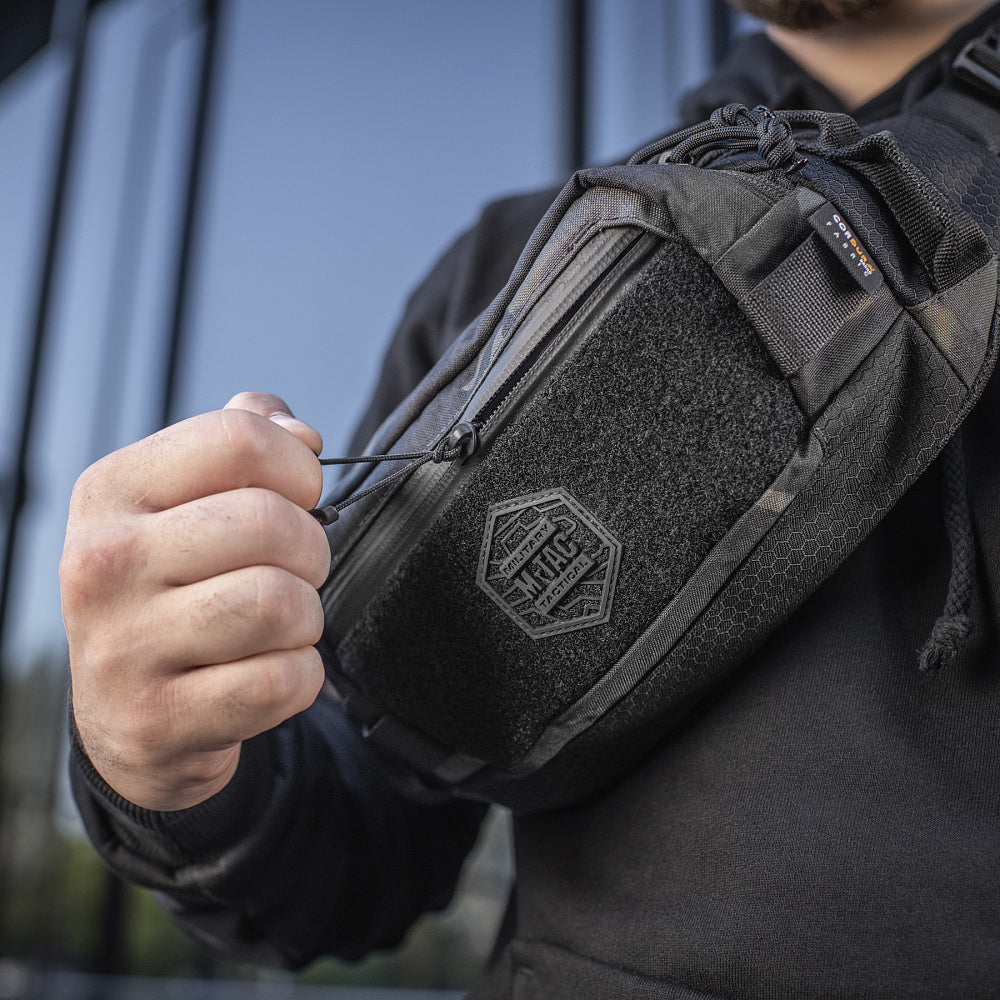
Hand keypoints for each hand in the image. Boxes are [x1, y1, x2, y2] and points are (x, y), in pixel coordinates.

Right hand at [61, 393, 330, 810]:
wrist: (126, 713)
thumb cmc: (171, 590)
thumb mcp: (181, 503)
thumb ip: (238, 446)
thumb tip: (298, 432)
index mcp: (113, 491)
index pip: (239, 438)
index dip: (299, 468)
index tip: (300, 496)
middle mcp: (104, 563)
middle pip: (270, 523)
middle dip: (311, 549)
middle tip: (294, 570)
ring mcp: (124, 646)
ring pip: (280, 604)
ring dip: (306, 617)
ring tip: (278, 624)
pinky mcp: (159, 719)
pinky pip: (283, 681)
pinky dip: (300, 676)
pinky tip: (266, 670)